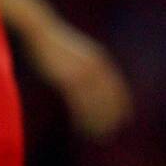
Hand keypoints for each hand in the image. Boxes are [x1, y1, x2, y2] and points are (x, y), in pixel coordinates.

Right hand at [27, 17, 132, 137]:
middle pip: (109, 97)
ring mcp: (82, 73)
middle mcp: (94, 66)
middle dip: (112, 116)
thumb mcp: (77, 53)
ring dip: (97, 121)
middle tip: (111, 131)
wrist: (39, 30)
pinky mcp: (68, 79)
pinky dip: (82, 118)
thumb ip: (87, 66)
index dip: (123, 103)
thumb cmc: (54, 44)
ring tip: (97, 135)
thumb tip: (89, 80)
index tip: (126, 117)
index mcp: (98, 59)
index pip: (117, 86)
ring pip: (95, 103)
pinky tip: (81, 128)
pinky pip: (79, 104)